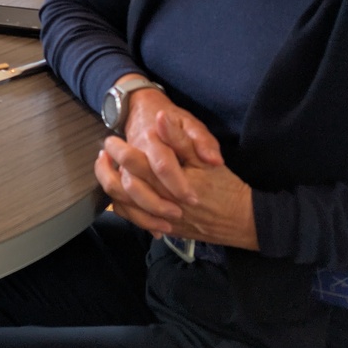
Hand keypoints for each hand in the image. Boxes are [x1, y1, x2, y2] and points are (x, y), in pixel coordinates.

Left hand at [96, 99, 256, 248]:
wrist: (244, 220)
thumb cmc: (226, 187)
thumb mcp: (205, 159)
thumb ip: (180, 140)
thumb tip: (161, 118)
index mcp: (170, 183)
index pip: (135, 164)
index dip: (119, 150)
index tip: (111, 140)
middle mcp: (162, 203)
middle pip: (123, 187)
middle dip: (107, 168)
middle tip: (103, 153)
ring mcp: (161, 220)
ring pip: (124, 206)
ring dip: (111, 186)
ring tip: (106, 169)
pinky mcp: (165, 229)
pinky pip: (135, 220)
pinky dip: (123, 206)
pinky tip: (119, 193)